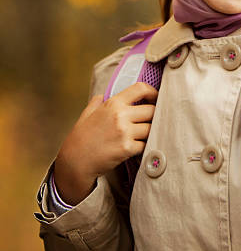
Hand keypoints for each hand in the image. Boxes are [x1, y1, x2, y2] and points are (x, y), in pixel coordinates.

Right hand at [54, 82, 157, 204]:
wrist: (74, 162)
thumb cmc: (80, 138)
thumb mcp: (87, 114)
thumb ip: (96, 103)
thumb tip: (101, 96)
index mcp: (112, 103)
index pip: (140, 88)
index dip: (153, 92)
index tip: (155, 97)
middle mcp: (120, 115)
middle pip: (152, 110)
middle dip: (154, 116)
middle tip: (148, 122)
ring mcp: (124, 132)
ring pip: (151, 128)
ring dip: (149, 133)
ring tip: (140, 136)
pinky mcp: (127, 148)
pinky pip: (145, 144)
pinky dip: (143, 146)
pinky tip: (135, 148)